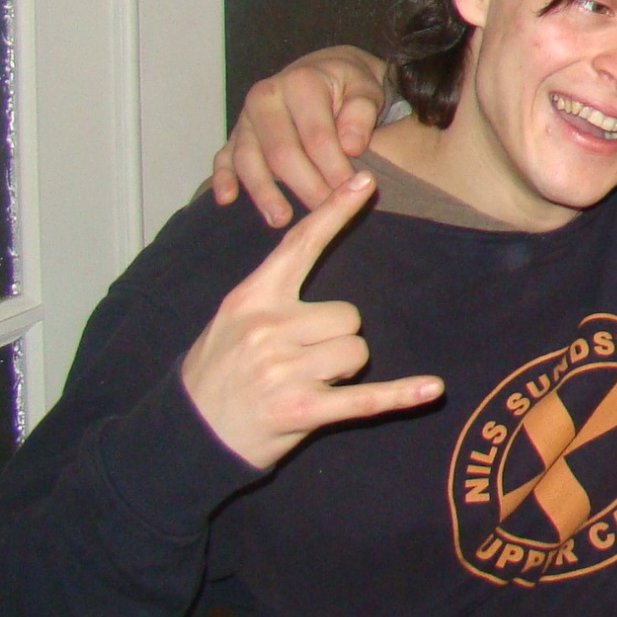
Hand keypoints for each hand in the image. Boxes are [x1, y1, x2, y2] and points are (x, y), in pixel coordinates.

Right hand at [179, 174, 442, 469]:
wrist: (184, 435)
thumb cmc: (216, 372)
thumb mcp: (232, 321)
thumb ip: (274, 295)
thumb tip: (316, 252)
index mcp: (251, 300)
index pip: (299, 246)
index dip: (334, 212)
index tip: (364, 180)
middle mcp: (268, 329)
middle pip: (349, 316)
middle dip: (338, 339)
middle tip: (303, 363)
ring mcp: (284, 372)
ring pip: (357, 352)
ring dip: (343, 372)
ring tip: (305, 385)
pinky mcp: (301, 412)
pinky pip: (365, 399)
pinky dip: (401, 395)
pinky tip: (431, 387)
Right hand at [211, 46, 391, 226]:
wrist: (322, 73)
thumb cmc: (348, 87)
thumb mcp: (366, 90)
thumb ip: (362, 113)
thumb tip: (351, 146)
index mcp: (300, 83)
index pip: (317, 136)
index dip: (334, 168)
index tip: (350, 193)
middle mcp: (266, 98)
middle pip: (282, 152)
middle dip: (305, 186)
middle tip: (325, 214)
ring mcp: (246, 117)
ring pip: (249, 159)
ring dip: (263, 192)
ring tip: (281, 220)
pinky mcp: (235, 134)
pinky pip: (223, 157)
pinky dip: (223, 178)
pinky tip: (226, 200)